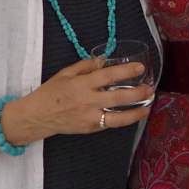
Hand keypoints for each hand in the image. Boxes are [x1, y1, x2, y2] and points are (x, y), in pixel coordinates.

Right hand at [4, 57, 153, 141]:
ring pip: (119, 117)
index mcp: (82, 84)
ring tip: (148, 106)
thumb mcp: (66, 73)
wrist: (38, 116)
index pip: (108, 76)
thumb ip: (86, 66)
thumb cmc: (51, 92)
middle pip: (118, 97)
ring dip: (136, 112)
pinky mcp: (91, 128)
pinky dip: (123, 119)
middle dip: (138, 93)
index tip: (140, 67)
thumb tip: (104, 59)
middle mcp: (88, 101)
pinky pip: (110, 124)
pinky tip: (134, 114)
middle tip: (150, 88)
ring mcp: (90, 117)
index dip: (126, 71)